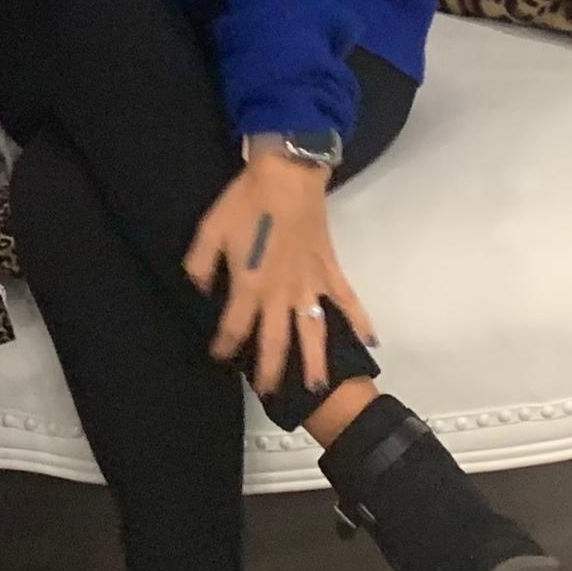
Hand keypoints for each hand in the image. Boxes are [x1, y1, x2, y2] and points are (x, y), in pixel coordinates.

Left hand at [184, 155, 376, 398]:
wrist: (287, 176)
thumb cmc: (245, 201)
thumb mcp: (209, 230)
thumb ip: (200, 265)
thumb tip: (200, 290)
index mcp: (250, 285)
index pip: (234, 326)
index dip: (224, 345)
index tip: (219, 356)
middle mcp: (282, 294)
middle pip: (276, 341)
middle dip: (271, 370)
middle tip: (270, 394)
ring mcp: (310, 284)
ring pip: (314, 332)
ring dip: (316, 361)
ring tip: (319, 388)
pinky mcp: (330, 269)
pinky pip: (348, 300)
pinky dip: (360, 320)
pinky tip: (371, 341)